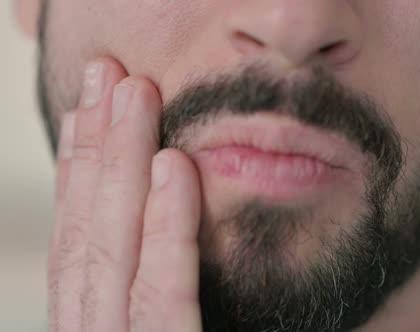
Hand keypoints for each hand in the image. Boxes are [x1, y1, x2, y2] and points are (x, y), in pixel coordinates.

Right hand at [49, 58, 202, 331]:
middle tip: (108, 77)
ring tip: (136, 96)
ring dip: (123, 165)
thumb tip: (160, 207)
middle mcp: (93, 330)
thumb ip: (156, 288)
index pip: (79, 241)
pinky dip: (167, 229)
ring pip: (115, 248)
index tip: (85, 112)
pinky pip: (163, 294)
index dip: (77, 170)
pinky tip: (174, 168)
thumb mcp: (162, 328)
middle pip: (89, 231)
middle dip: (95, 147)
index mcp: (95, 323)